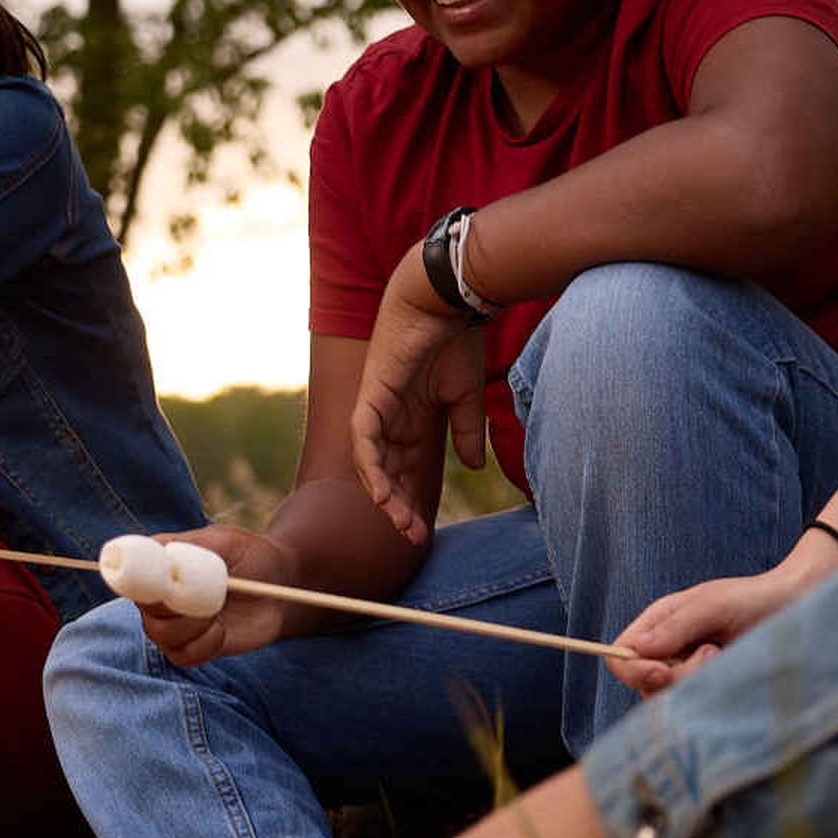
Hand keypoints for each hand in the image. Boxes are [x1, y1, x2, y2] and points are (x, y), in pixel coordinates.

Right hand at [138, 524, 295, 668]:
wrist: (278, 592)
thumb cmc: (251, 559)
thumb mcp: (229, 543)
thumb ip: (195, 545)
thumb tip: (159, 549)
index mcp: (159, 562)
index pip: (130, 570)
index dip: (142, 579)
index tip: (169, 581)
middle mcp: (157, 595)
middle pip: (145, 607)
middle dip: (177, 604)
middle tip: (209, 594)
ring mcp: (170, 624)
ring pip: (161, 633)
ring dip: (195, 624)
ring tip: (219, 611)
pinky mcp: (187, 649)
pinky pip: (182, 656)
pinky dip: (205, 645)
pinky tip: (222, 631)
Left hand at [349, 258, 487, 543]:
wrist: (446, 299)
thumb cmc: (455, 340)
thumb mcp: (465, 397)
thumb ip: (466, 432)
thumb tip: (473, 467)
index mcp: (410, 420)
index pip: (404, 471)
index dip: (411, 502)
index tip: (423, 532)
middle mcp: (389, 418)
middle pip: (386, 474)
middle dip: (397, 507)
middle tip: (412, 537)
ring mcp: (377, 407)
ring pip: (371, 463)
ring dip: (385, 495)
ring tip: (400, 523)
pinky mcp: (371, 395)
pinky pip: (363, 439)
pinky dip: (370, 466)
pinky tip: (381, 493)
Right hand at [609, 536, 837, 697]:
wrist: (800, 607)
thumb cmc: (755, 598)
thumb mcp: (712, 604)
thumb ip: (675, 627)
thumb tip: (637, 650)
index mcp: (659, 625)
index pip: (621, 656)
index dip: (632, 670)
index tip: (661, 672)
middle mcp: (669, 652)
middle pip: (644, 684)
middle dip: (675, 677)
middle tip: (712, 654)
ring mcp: (691, 673)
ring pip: (671, 699)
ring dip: (697, 682)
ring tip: (725, 657)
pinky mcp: (713, 690)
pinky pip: (698, 705)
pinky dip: (711, 694)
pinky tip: (731, 674)